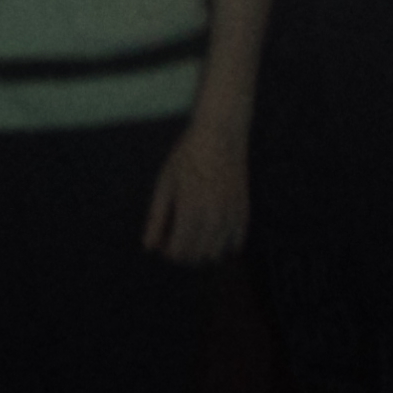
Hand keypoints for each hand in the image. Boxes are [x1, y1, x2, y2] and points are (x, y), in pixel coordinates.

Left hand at [141, 111, 248, 265]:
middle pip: (196, 257)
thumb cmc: (187, 157)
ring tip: (192, 234)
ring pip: (215, 254)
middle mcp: (214, 219)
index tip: (163, 239)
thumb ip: (156, 218)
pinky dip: (223, 246)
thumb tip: (149, 248)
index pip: (178, 253)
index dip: (167, 251)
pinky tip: (212, 233)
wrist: (220, 136)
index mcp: (190, 212)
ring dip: (201, 251)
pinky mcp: (243, 212)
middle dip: (182, 253)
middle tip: (175, 237)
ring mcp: (231, 217)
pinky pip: (235, 245)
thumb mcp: (165, 184)